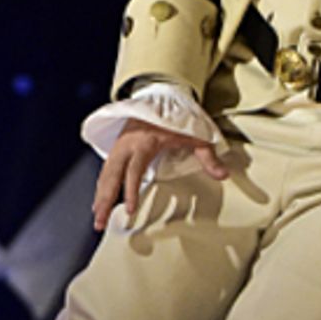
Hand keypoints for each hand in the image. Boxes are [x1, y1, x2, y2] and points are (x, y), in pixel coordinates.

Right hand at [93, 117, 227, 229]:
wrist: (160, 97)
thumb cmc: (175, 119)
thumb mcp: (195, 135)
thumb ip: (207, 157)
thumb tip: (223, 175)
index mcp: (143, 142)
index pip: (133, 170)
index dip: (130, 191)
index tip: (130, 209)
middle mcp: (126, 145)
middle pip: (110, 175)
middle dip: (104, 200)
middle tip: (100, 222)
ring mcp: (119, 147)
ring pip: (104, 175)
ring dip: (99, 197)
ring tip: (97, 219)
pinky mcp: (116, 150)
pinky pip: (104, 171)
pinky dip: (100, 188)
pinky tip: (98, 204)